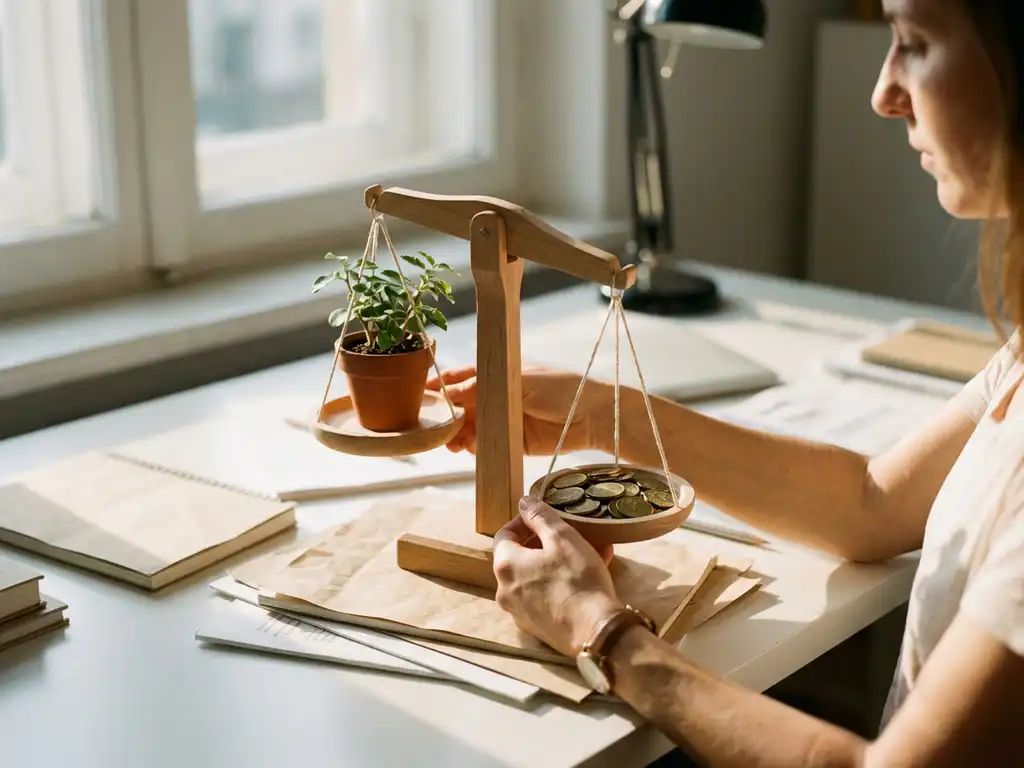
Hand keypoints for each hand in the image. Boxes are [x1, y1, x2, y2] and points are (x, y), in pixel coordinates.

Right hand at [425, 365, 608, 454]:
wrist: (593, 416)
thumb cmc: (561, 388)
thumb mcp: (522, 381)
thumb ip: (486, 387)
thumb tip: (453, 390)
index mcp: (501, 375)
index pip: (464, 376)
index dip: (443, 382)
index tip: (423, 390)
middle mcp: (500, 397)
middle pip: (463, 405)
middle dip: (447, 415)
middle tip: (433, 425)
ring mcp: (506, 420)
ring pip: (472, 427)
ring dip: (458, 434)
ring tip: (450, 442)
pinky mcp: (514, 442)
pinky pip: (487, 444)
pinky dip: (474, 446)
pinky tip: (468, 447)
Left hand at [491, 496, 622, 657]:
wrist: (595, 631)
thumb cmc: (577, 579)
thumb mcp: (562, 538)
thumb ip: (540, 516)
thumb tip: (524, 502)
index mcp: (506, 565)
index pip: (504, 535)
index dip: (523, 522)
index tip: (544, 516)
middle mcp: (505, 590)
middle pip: (519, 557)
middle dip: (543, 542)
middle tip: (567, 533)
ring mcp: (519, 612)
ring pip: (535, 577)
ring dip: (555, 562)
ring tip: (584, 552)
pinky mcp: (537, 627)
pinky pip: (545, 596)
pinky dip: (559, 583)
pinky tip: (586, 576)